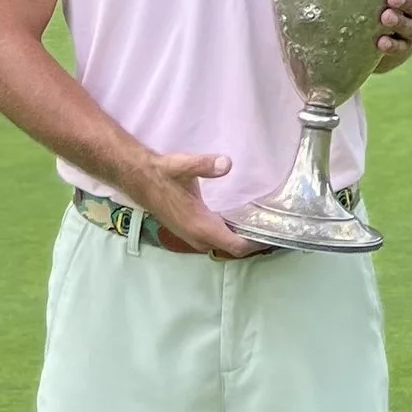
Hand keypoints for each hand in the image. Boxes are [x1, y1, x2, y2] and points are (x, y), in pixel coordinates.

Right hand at [136, 147, 266, 257]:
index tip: (272, 234)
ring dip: (237, 238)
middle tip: (270, 226)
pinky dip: (226, 234)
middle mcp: (197, 236)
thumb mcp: (184, 165)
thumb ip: (205, 165)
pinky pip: (212, 239)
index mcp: (201, 226)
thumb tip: (226, 163)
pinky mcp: (187, 231)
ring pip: (220, 245)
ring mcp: (190, 236)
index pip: (235, 246)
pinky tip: (233, 219)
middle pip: (231, 248)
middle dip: (250, 241)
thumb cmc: (163, 173)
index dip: (254, 243)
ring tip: (256, 223)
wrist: (140, 178)